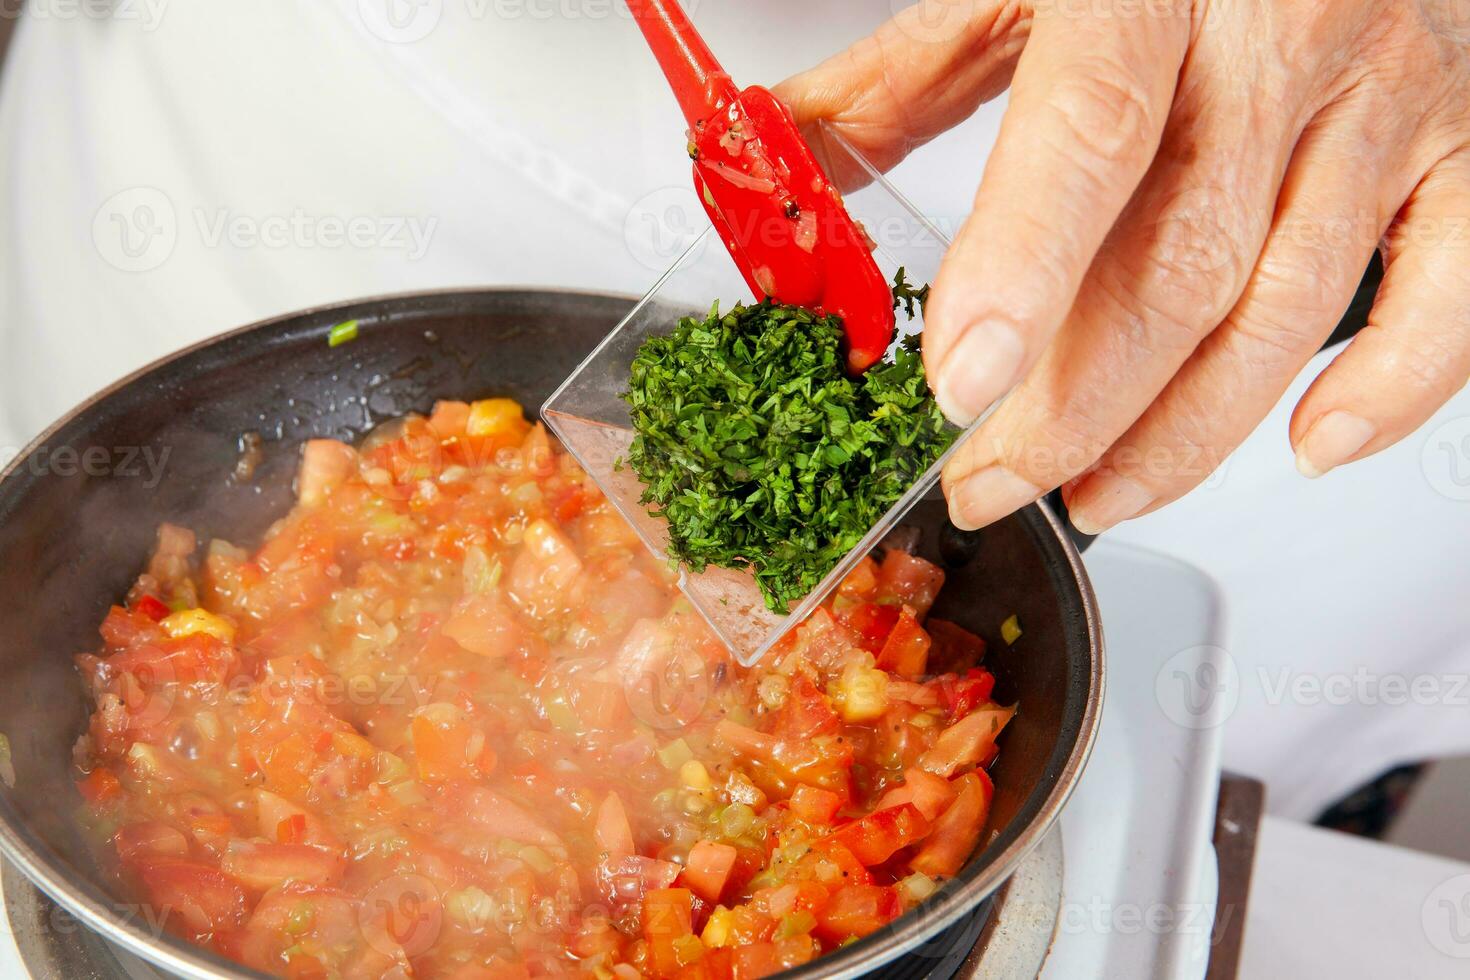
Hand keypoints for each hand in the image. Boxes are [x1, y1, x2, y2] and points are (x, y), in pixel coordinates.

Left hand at [775, 0, 1469, 532]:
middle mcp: (1284, 37)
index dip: (1022, 276)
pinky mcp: (1462, 145)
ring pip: (1291, 309)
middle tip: (989, 481)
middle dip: (1074, 409)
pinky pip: (1454, 286)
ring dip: (1187, 436)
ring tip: (1097, 494)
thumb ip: (905, 77)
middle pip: (1180, 266)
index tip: (960, 388)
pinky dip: (1396, 386)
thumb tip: (787, 164)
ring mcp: (1388, 95)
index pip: (1088, 142)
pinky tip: (1313, 444)